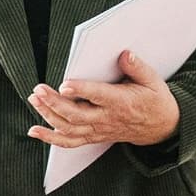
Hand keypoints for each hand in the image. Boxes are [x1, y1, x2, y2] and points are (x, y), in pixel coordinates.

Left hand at [27, 49, 178, 148]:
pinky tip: (34, 131)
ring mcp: (98, 130)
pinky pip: (69, 141)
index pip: (98, 97)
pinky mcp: (93, 136)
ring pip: (69, 128)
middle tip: (39, 90)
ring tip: (34, 100)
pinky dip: (50, 138)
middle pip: (76, 115)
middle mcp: (107, 119)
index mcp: (122, 103)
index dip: (81, 91)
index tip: (65, 84)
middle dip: (54, 103)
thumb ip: (137, 67)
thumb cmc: (155, 101)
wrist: (161, 127)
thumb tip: (123, 54)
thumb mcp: (153, 81)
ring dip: (48, 115)